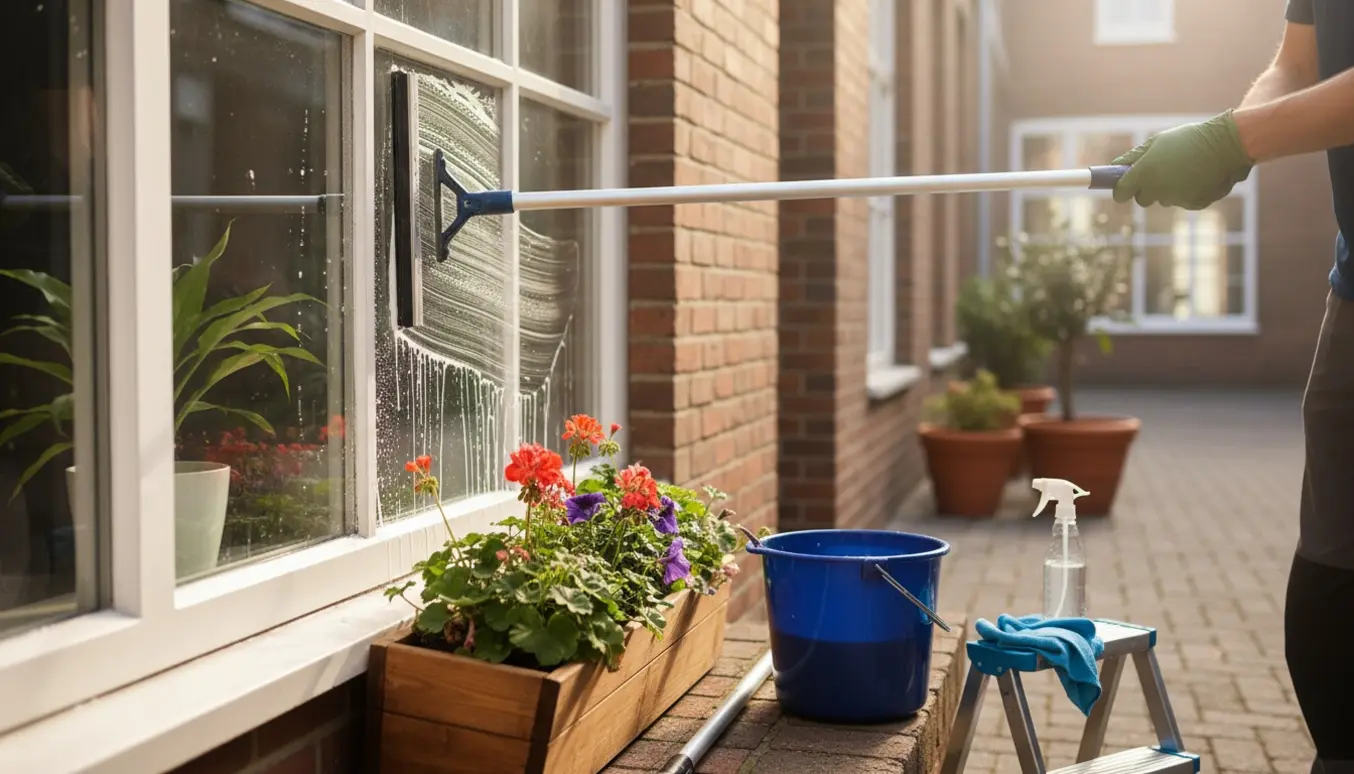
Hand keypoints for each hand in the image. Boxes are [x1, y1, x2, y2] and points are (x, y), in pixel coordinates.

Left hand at [1111, 110, 1253, 209]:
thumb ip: (1134, 157)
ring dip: (1169, 188)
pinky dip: (1188, 191)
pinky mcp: (1194, 204)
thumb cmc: (1189, 139)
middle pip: (1142, 199)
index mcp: (1145, 173)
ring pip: (1164, 199)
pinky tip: (1199, 175)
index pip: (1121, 193)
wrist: (1227, 144)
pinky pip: (1183, 201)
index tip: (1123, 186)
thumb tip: (1114, 166)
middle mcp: (1158, 189)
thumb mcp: (1157, 142)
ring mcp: (1176, 199)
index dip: (1121, 189)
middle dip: (1147, 189)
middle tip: (1160, 172)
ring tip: (1185, 168)